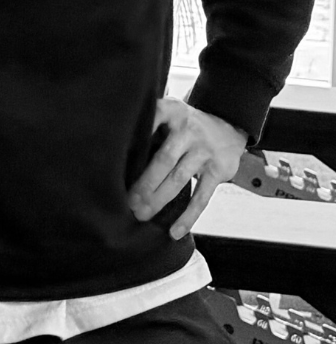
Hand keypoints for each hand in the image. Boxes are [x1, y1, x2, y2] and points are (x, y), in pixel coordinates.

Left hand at [128, 97, 247, 239]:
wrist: (228, 124)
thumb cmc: (185, 123)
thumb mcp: (169, 112)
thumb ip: (149, 123)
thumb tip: (116, 150)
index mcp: (172, 111)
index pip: (152, 118)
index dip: (139, 133)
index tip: (119, 150)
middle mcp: (188, 130)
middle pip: (163, 159)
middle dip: (144, 183)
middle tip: (127, 202)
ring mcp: (205, 151)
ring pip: (179, 179)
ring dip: (158, 200)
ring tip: (141, 215)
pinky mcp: (219, 171)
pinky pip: (201, 197)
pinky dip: (188, 216)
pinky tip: (174, 231)